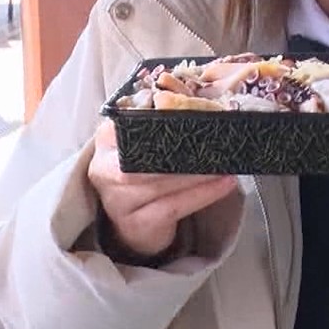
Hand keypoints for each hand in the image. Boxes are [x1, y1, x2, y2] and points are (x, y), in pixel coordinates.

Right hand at [87, 120, 239, 259]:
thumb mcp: (145, 148)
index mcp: (107, 140)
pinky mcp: (135, 224)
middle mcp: (104, 170)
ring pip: (158, 185)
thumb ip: (162, 125)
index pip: (125, 124)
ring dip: (196, 175)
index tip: (185, 115)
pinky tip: (224, 185)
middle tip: (213, 143)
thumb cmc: (147, 175)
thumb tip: (200, 104)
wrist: (135, 224)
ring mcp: (117, 201)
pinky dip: (201, 195)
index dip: (152, 120)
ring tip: (224, 164)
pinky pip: (171, 208)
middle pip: (139, 160)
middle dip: (178, 153)